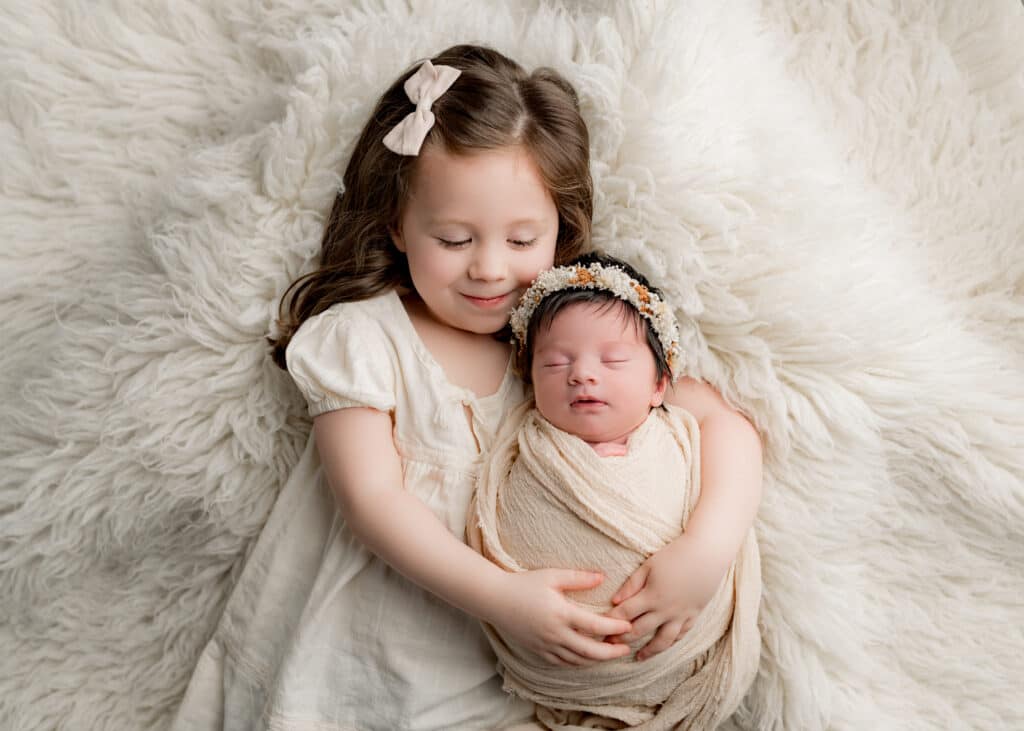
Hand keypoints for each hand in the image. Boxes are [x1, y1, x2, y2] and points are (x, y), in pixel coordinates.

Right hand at [486, 569, 633, 666]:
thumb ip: (579, 578)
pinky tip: (587, 657)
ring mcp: (546, 646)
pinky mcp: (538, 652)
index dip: (614, 628)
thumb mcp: (552, 576)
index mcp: (561, 614)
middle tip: (625, 649)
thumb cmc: (524, 583)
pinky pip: (563, 663)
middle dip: (611, 653)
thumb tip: (602, 577)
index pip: (595, 626)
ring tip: (610, 653)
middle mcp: (555, 634)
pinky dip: (579, 663)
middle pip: (590, 651)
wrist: (496, 599)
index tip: (628, 626)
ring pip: (578, 661)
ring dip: (597, 660)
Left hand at [605, 534, 727, 660]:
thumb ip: (632, 584)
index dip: (611, 621)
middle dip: (622, 639)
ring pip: (663, 641)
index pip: (626, 614)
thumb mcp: (650, 565)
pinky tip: (663, 647)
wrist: (708, 554)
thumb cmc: (676, 555)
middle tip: (608, 646)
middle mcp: (666, 610)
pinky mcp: (694, 615)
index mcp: (652, 596)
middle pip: (640, 630)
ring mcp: (681, 615)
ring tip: (637, 657)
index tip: (599, 627)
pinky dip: (670, 643)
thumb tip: (615, 601)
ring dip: (648, 651)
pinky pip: (681, 635)